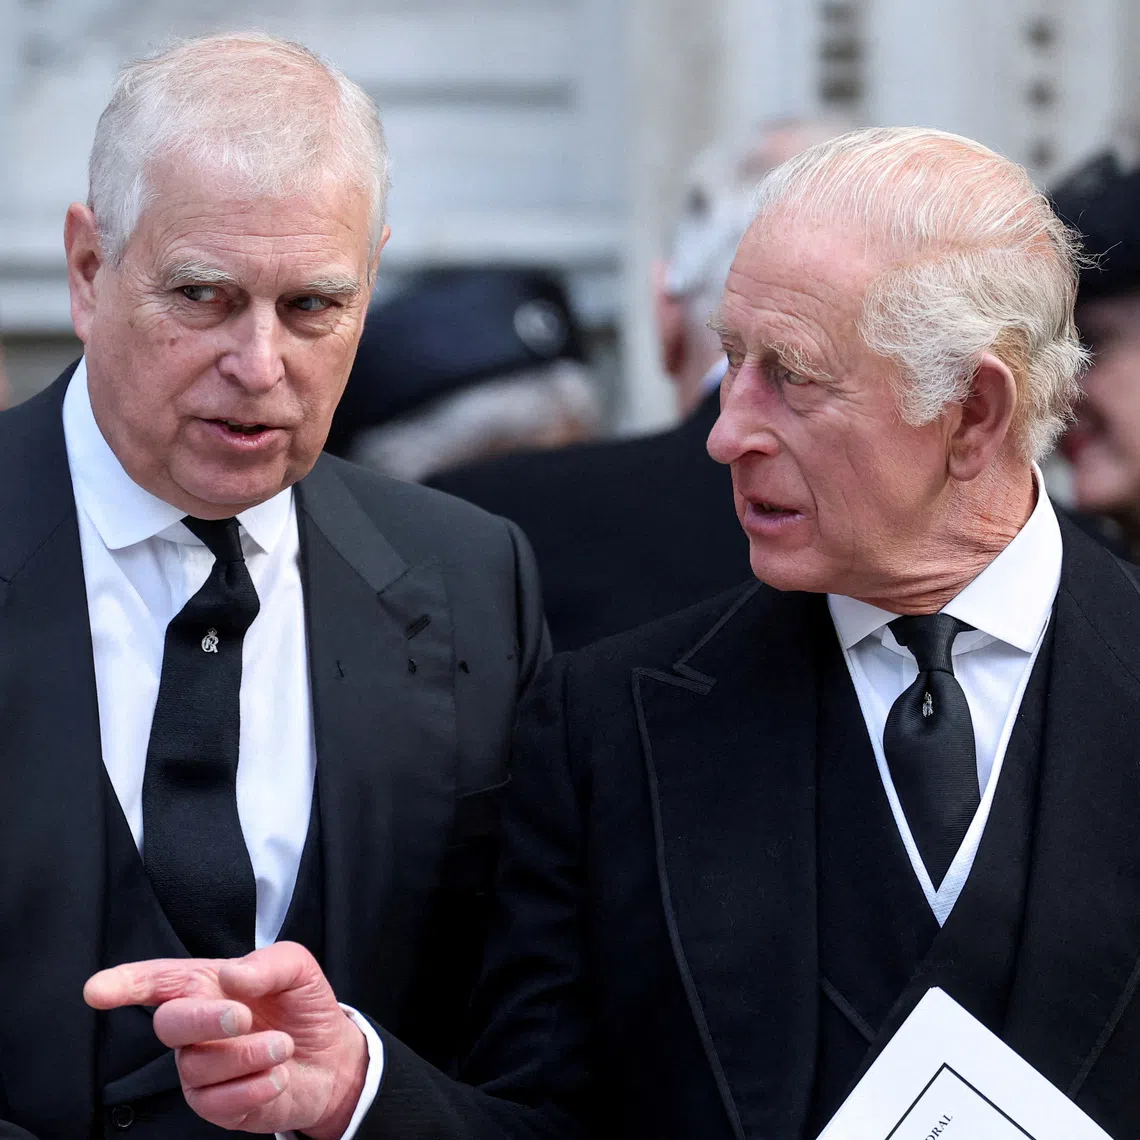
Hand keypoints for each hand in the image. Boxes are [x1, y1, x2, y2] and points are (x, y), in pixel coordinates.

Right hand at [84, 942, 367, 1137]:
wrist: (332, 1057)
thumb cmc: (303, 1007)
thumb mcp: (298, 969)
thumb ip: (268, 964)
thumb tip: (233, 975)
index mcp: (208, 985)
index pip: (158, 981)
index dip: (125, 983)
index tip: (97, 990)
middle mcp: (196, 1027)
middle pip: (169, 1023)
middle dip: (203, 1019)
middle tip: (241, 1017)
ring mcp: (202, 1069)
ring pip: (199, 1065)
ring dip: (248, 1054)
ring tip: (283, 1045)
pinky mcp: (216, 1105)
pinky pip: (218, 1102)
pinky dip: (254, 1087)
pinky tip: (278, 1076)